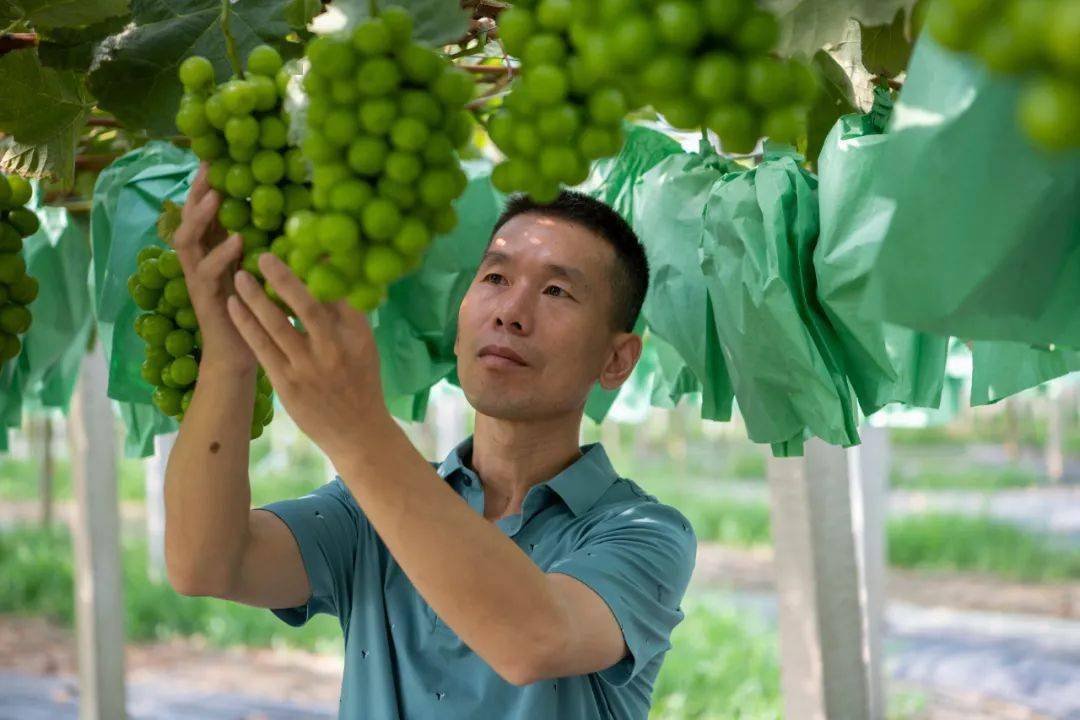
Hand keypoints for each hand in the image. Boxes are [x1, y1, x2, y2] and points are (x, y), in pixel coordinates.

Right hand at [172, 162, 255, 372]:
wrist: (241, 355)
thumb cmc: (257, 309)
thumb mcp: (261, 268)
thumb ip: (266, 243)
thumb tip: (293, 211)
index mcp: (213, 249)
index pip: (205, 210)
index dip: (208, 184)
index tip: (218, 155)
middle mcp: (200, 259)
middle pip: (187, 217)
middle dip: (196, 190)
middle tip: (210, 166)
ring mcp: (198, 278)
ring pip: (187, 240)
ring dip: (199, 216)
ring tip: (215, 196)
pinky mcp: (205, 298)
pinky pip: (207, 272)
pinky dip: (221, 254)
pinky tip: (238, 240)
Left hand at [226, 252, 388, 460]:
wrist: (358, 431)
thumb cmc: (360, 381)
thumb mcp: (364, 345)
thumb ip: (348, 314)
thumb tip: (331, 275)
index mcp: (357, 334)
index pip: (337, 293)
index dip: (318, 267)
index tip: (301, 243)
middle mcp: (334, 348)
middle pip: (307, 305)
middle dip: (283, 278)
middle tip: (263, 254)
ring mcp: (308, 367)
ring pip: (277, 324)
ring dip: (255, 297)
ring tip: (239, 274)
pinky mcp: (287, 383)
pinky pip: (261, 347)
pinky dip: (246, 324)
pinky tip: (232, 305)